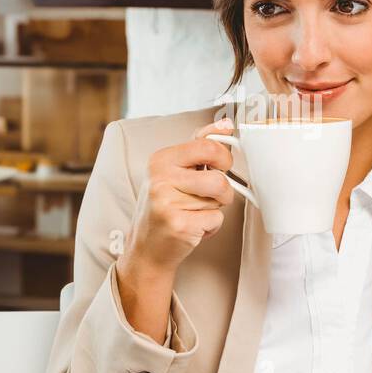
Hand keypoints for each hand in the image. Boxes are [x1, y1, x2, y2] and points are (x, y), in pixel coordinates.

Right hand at [123, 117, 236, 275]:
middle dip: (224, 189)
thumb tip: (225, 125)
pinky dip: (211, 226)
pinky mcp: (178, 225)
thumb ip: (199, 147)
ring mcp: (168, 202)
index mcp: (161, 159)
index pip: (207, 146)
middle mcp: (161, 178)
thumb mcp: (175, 171)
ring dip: (215, 209)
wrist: (146, 247)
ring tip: (195, 212)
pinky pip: (216, 219)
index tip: (221, 165)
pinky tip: (193, 227)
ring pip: (219, 199)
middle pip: (218, 177)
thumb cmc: (164, 206)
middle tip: (214, 193)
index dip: (224, 157)